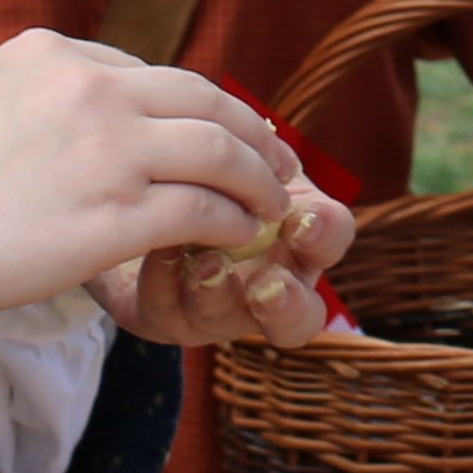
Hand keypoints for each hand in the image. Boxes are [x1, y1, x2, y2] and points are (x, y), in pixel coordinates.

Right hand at [0, 32, 303, 328]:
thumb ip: (47, 101)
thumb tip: (95, 122)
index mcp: (53, 51)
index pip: (146, 73)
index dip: (193, 106)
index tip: (217, 129)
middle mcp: (89, 87)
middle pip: (202, 97)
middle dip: (250, 130)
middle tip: (277, 157)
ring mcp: (109, 148)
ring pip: (219, 149)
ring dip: (257, 177)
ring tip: (273, 200)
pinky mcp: (118, 212)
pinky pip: (204, 208)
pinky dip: (234, 219)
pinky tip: (240, 234)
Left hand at [95, 172, 360, 348]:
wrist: (140, 185)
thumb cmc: (205, 162)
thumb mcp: (234, 151)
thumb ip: (256, 160)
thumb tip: (269, 151)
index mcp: (299, 234)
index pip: (331, 239)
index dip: (324, 234)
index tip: (301, 221)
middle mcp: (270, 280)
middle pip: (301, 317)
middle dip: (286, 304)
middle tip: (266, 285)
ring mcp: (219, 308)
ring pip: (230, 321)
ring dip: (218, 293)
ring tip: (202, 264)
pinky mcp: (165, 317)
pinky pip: (168, 313)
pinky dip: (164, 282)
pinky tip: (158, 249)